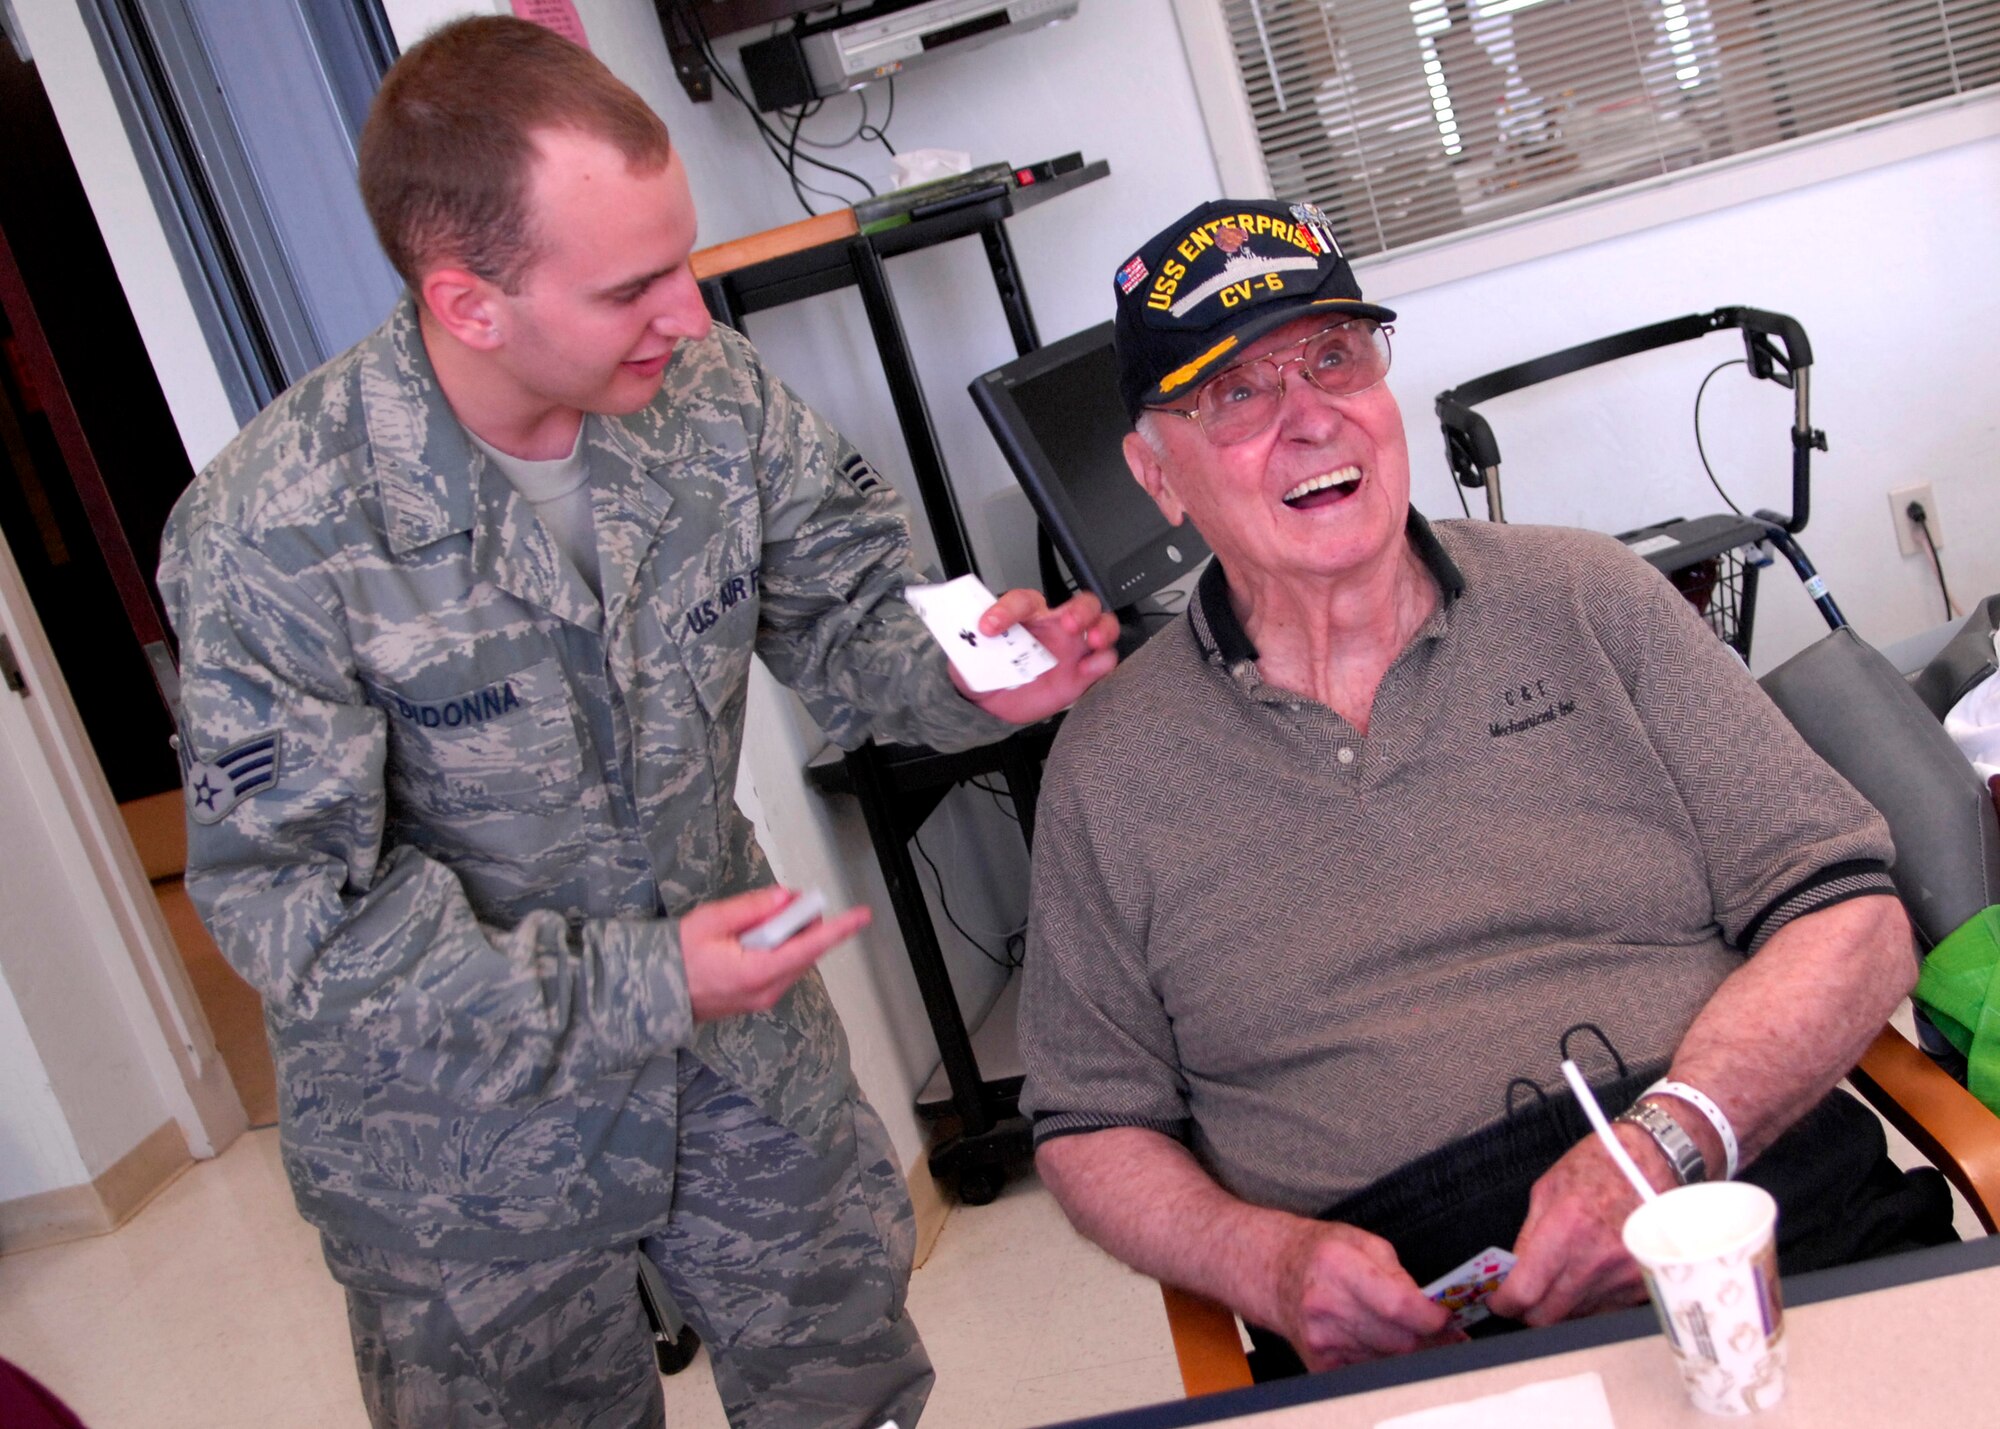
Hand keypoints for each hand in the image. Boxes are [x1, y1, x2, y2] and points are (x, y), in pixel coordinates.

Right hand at [679, 886, 869, 1021]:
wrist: (652, 991)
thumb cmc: (676, 956)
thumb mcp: (711, 921)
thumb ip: (752, 908)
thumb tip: (785, 898)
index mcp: (756, 972)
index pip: (808, 948)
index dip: (838, 930)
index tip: (861, 916)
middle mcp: (766, 991)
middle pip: (805, 952)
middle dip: (807, 924)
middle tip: (795, 900)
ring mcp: (762, 998)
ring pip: (795, 960)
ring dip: (792, 936)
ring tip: (772, 916)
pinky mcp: (756, 998)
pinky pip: (781, 968)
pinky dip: (780, 949)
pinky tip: (762, 936)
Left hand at [954, 588, 1119, 724]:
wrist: (994, 704)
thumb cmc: (987, 670)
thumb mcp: (969, 656)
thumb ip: (968, 644)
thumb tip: (965, 636)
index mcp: (1026, 616)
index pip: (1022, 601)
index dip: (1007, 610)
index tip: (989, 626)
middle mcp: (1055, 626)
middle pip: (1080, 603)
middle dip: (1079, 610)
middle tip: (1067, 624)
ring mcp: (1072, 648)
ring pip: (1102, 625)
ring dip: (1102, 628)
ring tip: (1092, 640)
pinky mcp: (1082, 673)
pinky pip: (1103, 661)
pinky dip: (1102, 663)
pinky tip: (1089, 669)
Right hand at [1273, 1221, 1464, 1371]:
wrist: (1272, 1272)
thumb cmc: (1318, 1252)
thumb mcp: (1360, 1240)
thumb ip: (1398, 1271)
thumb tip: (1432, 1305)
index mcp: (1339, 1266)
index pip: (1399, 1305)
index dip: (1431, 1317)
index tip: (1446, 1316)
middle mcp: (1326, 1305)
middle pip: (1399, 1340)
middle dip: (1426, 1336)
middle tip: (1437, 1327)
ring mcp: (1321, 1338)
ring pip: (1389, 1359)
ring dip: (1406, 1348)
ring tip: (1409, 1330)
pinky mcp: (1319, 1363)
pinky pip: (1369, 1370)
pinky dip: (1382, 1358)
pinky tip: (1379, 1340)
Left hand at [1486, 1127, 1666, 1325]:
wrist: (1654, 1162)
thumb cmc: (1601, 1165)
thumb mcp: (1548, 1188)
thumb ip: (1527, 1235)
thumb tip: (1511, 1271)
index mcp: (1567, 1227)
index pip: (1526, 1291)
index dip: (1505, 1303)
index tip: (1499, 1301)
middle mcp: (1596, 1258)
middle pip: (1549, 1316)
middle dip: (1528, 1311)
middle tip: (1523, 1295)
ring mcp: (1623, 1275)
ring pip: (1576, 1317)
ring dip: (1560, 1306)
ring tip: (1559, 1278)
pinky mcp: (1643, 1284)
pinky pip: (1605, 1310)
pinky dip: (1589, 1301)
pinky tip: (1587, 1277)